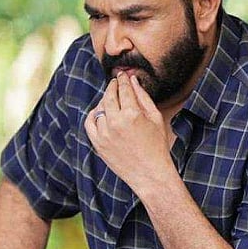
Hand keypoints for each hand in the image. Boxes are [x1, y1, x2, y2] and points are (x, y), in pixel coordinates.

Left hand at [84, 71, 174, 192]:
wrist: (149, 174)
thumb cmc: (157, 146)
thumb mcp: (155, 118)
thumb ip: (143, 97)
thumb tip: (133, 81)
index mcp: (132, 114)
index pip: (124, 89)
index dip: (123, 80)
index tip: (123, 75)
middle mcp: (115, 122)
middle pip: (109, 96)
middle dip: (112, 86)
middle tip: (115, 82)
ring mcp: (104, 134)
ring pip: (99, 108)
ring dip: (104, 100)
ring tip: (111, 99)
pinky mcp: (98, 144)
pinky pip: (90, 123)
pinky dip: (93, 115)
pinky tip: (100, 112)